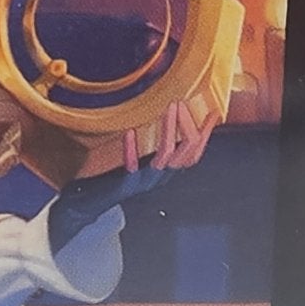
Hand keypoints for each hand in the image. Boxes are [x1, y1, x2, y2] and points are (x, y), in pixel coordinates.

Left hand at [48, 103, 215, 256]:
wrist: (90, 204)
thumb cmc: (115, 179)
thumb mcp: (142, 161)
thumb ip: (158, 147)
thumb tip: (172, 122)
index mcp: (167, 172)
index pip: (195, 152)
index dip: (206, 134)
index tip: (214, 112)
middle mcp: (161, 177)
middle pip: (187, 151)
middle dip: (188, 125)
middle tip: (181, 102)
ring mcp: (145, 181)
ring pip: (166, 154)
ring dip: (170, 129)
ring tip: (169, 108)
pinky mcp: (127, 184)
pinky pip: (134, 165)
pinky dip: (132, 148)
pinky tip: (130, 133)